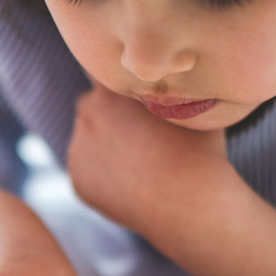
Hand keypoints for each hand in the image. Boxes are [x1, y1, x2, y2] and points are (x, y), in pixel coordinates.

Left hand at [67, 83, 228, 241]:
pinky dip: (102, 177)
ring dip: (104, 146)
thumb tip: (172, 76)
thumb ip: (168, 87)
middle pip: (92, 106)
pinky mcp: (77, 182)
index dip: (120, 83)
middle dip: (108, 116)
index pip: (104, 72)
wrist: (188, 204)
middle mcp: (88, 114)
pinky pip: (87, 172)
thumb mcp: (190, 104)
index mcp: (112, 89)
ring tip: (136, 162)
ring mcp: (78, 150)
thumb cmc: (197, 151)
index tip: (134, 97)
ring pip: (88, 141)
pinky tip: (127, 183)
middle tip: (136, 134)